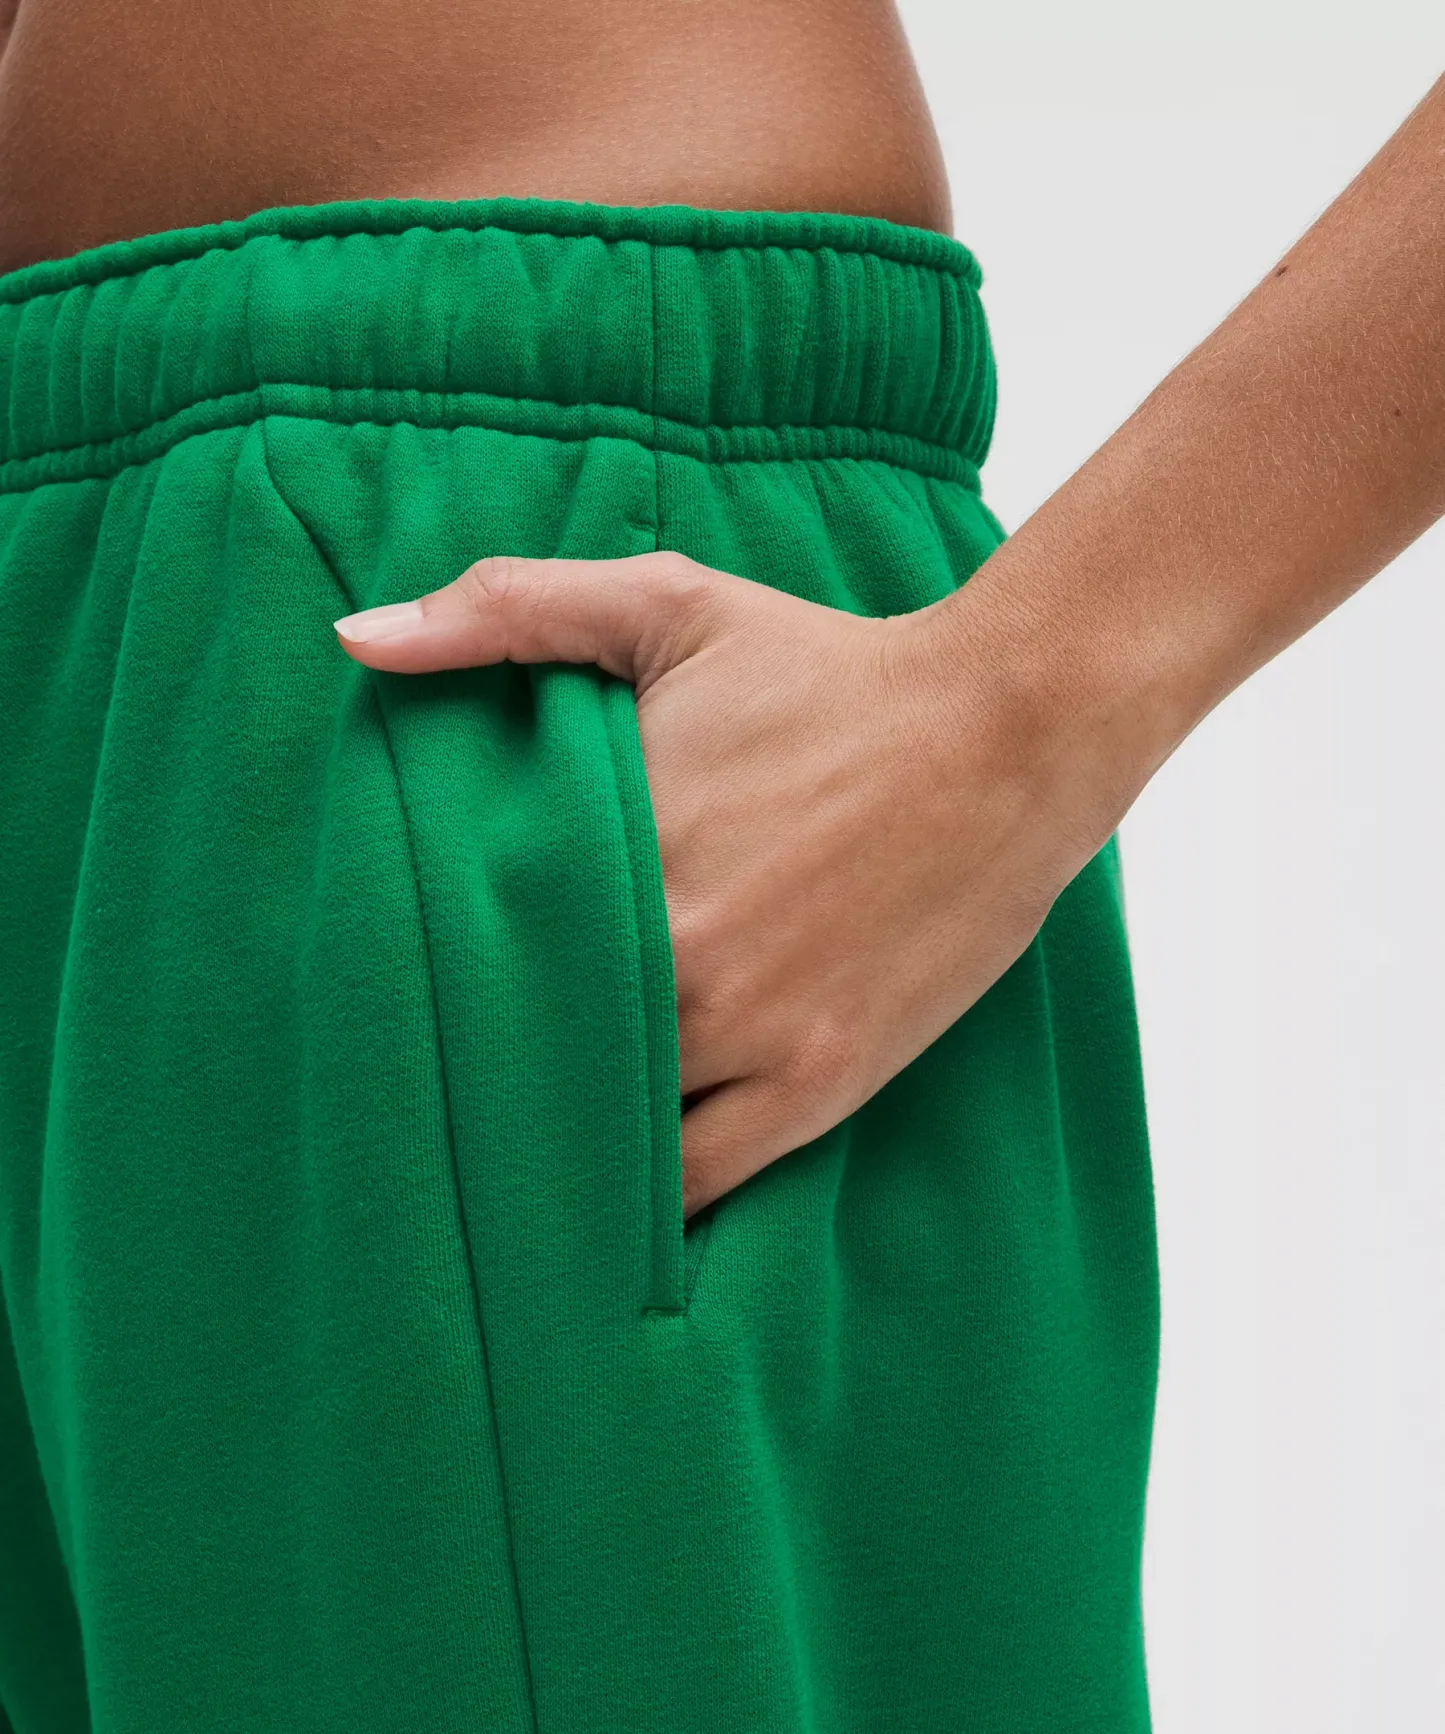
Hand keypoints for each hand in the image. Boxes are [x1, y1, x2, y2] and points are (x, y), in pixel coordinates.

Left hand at [334, 552, 1105, 1215]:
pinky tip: (607, 1197)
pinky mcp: (817, 1083)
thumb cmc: (831, 669)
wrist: (1007, 729)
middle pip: (524, 1058)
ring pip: (604, 1135)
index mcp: (616, 847)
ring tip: (513, 1147)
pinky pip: (697, 1183)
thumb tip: (356, 637)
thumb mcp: (669, 608)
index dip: (421, 990)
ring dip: (558, 1142)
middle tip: (432, 1091)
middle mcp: (671, 959)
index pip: (463, 958)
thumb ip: (507, 612)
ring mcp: (749, 1033)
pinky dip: (645, 1200)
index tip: (393, 1002)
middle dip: (478, 1076)